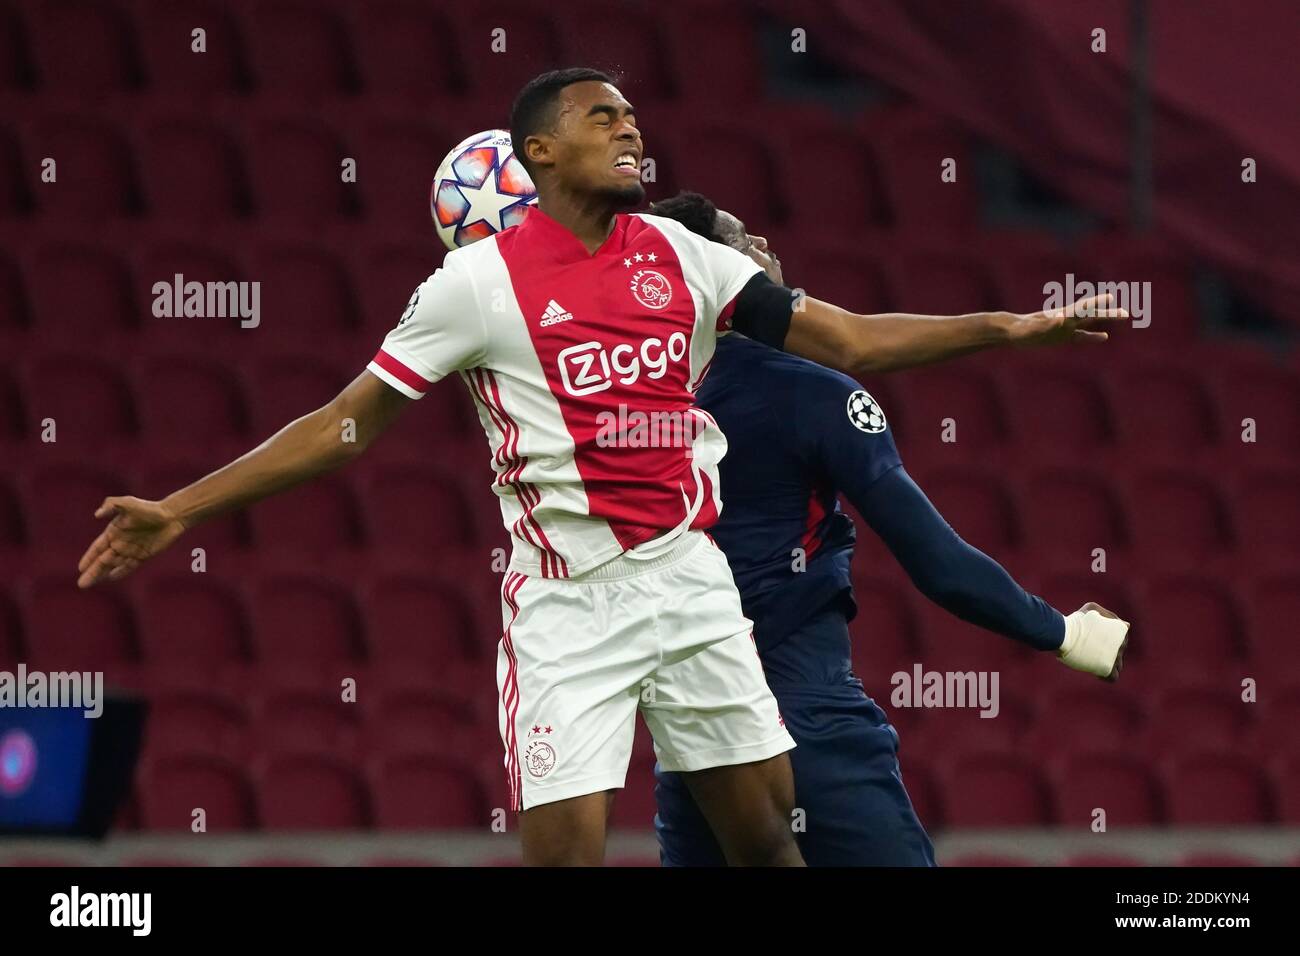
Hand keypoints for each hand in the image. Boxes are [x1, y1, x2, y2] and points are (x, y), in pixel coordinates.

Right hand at [77, 496, 186, 587]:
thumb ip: (111, 505)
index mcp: (113, 532)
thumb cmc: (149, 508)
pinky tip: (111, 578)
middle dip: (92, 572)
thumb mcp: (128, 503)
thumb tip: (97, 515)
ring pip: (113, 566)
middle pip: (102, 561)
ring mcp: (131, 550)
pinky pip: (129, 566)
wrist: (171, 516)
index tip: (80, 568)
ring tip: (90, 584)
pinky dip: (121, 572)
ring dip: (102, 574)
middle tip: (81, 584)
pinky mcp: (143, 555)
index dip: (89, 558)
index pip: (97, 548)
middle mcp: (120, 543)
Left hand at [1004, 293, 1129, 346]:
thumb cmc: (1021, 330)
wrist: (1012, 332)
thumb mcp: (1034, 328)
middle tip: (1127, 312)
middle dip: (1109, 313)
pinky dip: (1093, 337)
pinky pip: (1082, 337)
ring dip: (1106, 320)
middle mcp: (1067, 320)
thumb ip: (1048, 324)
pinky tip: (1105, 337)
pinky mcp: (1063, 337)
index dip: (1097, 303)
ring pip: (1090, 323)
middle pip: (1092, 315)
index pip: (1083, 309)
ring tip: (1124, 315)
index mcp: (1062, 316)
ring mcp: (1066, 328)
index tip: (1110, 298)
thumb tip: (1062, 318)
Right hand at [1057, 601, 1130, 680]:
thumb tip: (1126, 625)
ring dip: (1108, 663)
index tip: (1094, 635)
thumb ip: (1109, 616)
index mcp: (1120, 630)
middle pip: (1119, 650)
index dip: (1109, 636)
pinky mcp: (1106, 669)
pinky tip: (1095, 671)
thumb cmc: (1076, 621)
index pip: (1122, 636)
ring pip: (1118, 665)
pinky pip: (1112, 677)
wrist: (1064, 634)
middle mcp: (1121, 645)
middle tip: (1088, 646)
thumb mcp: (1092, 609)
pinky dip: (1105, 676)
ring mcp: (1115, 658)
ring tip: (1092, 659)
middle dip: (1106, 649)